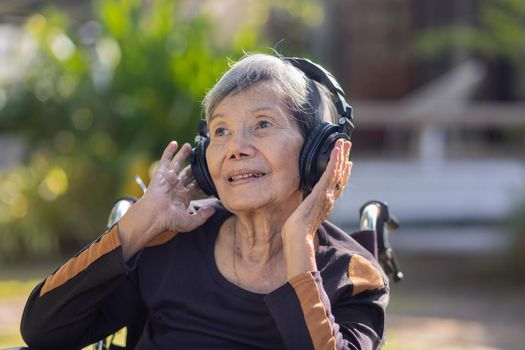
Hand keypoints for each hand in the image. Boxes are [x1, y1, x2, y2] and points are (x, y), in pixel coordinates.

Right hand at [118, 141, 214, 259]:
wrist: (154, 216)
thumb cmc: (170, 221)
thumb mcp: (190, 222)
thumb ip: (203, 216)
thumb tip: (213, 210)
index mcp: (184, 197)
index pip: (196, 185)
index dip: (204, 180)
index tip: (212, 173)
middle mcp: (177, 186)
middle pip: (188, 172)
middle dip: (195, 165)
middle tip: (203, 157)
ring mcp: (169, 179)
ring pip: (178, 164)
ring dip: (183, 154)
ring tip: (190, 146)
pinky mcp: (161, 173)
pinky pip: (165, 160)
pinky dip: (169, 151)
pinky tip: (175, 143)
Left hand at [281, 139, 351, 278]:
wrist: (298, 237)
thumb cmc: (296, 231)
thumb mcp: (303, 216)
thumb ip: (307, 208)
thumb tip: (303, 205)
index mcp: (326, 204)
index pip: (337, 185)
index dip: (343, 173)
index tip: (347, 164)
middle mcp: (330, 199)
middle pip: (340, 175)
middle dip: (344, 159)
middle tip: (347, 146)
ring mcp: (327, 195)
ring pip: (337, 171)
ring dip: (341, 155)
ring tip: (344, 142)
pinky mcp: (322, 192)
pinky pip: (330, 173)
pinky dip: (334, 160)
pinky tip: (336, 150)